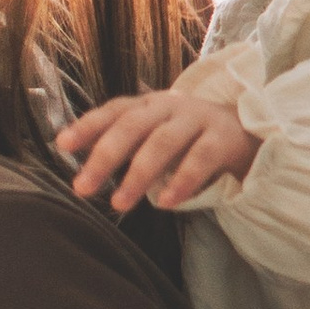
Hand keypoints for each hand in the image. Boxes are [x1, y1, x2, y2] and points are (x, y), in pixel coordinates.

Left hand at [59, 87, 260, 213]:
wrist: (247, 133)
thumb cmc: (189, 137)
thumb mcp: (153, 134)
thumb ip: (121, 142)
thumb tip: (74, 156)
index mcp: (149, 104)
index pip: (113, 110)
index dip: (87, 125)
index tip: (63, 145)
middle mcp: (170, 106)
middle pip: (132, 126)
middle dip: (104, 157)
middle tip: (82, 187)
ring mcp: (198, 119)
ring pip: (163, 143)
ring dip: (138, 174)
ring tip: (119, 204)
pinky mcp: (223, 138)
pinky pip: (201, 159)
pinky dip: (182, 181)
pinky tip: (165, 203)